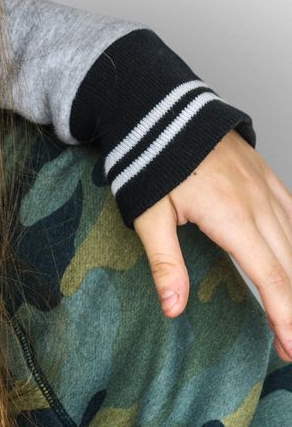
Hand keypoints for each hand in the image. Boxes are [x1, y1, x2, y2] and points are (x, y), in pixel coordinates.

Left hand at [133, 131, 291, 360]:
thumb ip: (164, 262)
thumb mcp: (148, 215)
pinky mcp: (269, 180)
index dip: (285, 316)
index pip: (270, 278)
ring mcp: (269, 191)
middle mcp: (261, 206)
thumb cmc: (151, 161)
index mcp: (233, 218)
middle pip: (291, 268)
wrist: (162, 109)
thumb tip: (174, 308)